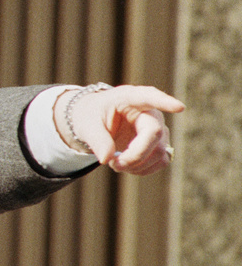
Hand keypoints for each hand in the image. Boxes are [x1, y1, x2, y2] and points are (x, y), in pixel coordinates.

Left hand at [56, 84, 184, 174]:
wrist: (94, 121)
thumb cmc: (91, 116)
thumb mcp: (86, 124)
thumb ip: (97, 139)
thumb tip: (106, 159)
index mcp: (130, 97)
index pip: (150, 97)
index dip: (165, 102)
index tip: (179, 107)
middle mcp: (149, 111)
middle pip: (154, 134)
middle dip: (135, 155)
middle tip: (112, 163)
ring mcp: (157, 128)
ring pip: (160, 152)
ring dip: (137, 165)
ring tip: (114, 163)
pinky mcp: (159, 143)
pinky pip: (162, 161)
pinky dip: (143, 169)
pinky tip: (127, 167)